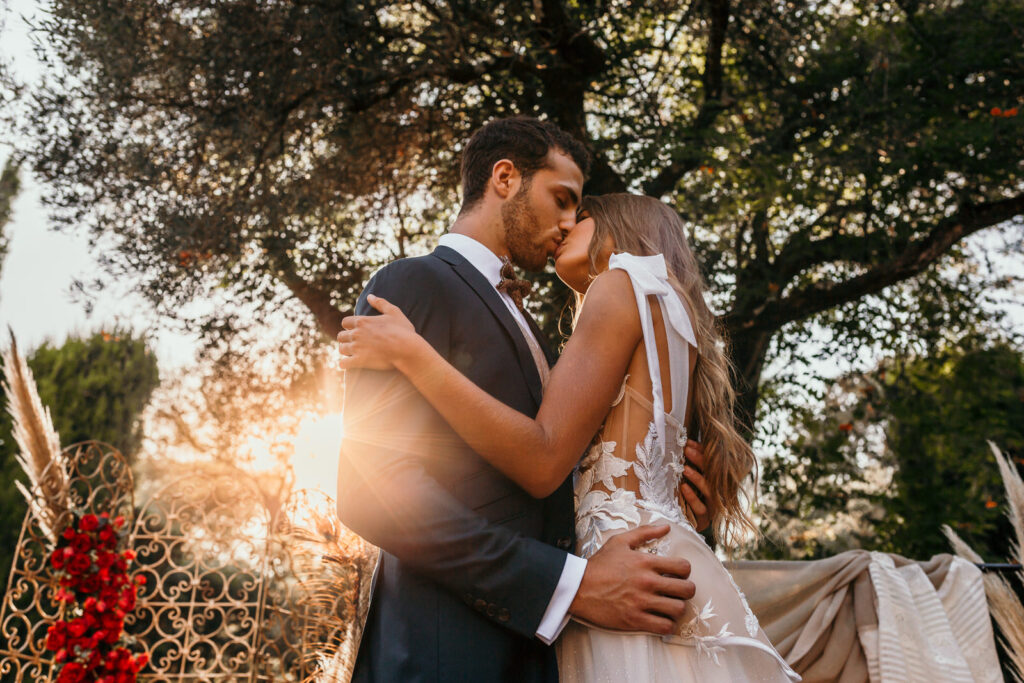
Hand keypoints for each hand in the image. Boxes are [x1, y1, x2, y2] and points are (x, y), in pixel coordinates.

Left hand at [337, 294, 419, 370]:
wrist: (407, 350)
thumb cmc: (403, 331)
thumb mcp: (394, 312)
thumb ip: (380, 303)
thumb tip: (370, 296)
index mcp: (362, 321)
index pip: (345, 322)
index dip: (350, 327)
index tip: (356, 331)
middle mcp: (356, 334)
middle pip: (340, 336)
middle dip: (346, 340)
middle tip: (355, 343)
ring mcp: (356, 348)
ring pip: (341, 349)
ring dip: (346, 351)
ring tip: (353, 354)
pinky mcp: (359, 361)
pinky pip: (343, 363)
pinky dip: (345, 364)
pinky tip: (351, 364)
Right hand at [569, 525, 694, 634]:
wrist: (578, 587)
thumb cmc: (598, 565)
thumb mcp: (620, 542)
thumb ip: (644, 533)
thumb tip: (666, 527)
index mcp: (646, 562)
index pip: (683, 567)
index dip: (685, 571)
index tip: (677, 574)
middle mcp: (647, 582)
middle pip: (687, 590)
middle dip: (686, 590)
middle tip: (678, 591)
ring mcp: (642, 602)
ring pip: (678, 609)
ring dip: (677, 608)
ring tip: (670, 606)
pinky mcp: (635, 620)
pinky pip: (664, 627)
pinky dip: (667, 625)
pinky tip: (661, 619)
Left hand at [680, 439, 710, 532]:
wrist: (685, 525)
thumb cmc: (688, 497)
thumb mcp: (689, 478)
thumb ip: (690, 463)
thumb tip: (686, 443)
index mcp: (714, 481)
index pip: (710, 462)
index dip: (700, 452)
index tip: (687, 442)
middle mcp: (716, 492)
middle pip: (712, 474)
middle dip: (699, 460)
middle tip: (686, 450)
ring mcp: (712, 506)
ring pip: (709, 491)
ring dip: (697, 478)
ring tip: (685, 469)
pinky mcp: (704, 519)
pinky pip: (700, 508)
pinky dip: (692, 497)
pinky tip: (684, 487)